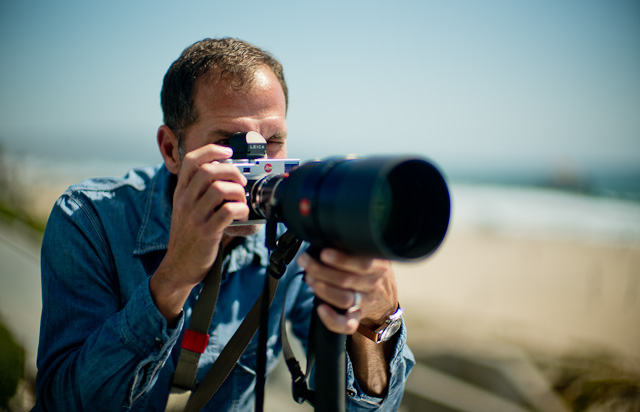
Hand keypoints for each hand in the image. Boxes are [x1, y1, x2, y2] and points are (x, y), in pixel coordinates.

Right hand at [150, 144, 248, 322]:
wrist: (178, 267)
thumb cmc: (188, 237)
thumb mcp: (185, 210)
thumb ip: (199, 192)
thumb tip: (227, 175)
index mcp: (180, 192)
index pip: (192, 160)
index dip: (212, 150)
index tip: (228, 152)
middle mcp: (185, 201)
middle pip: (209, 171)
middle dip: (232, 171)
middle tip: (241, 181)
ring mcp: (194, 217)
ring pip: (219, 189)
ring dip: (238, 191)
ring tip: (242, 200)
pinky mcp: (206, 232)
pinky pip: (227, 211)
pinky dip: (240, 209)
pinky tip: (242, 214)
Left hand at [298, 249, 397, 334]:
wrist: (386, 301)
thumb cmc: (375, 273)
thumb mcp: (376, 256)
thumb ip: (360, 249)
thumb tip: (330, 237)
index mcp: (379, 266)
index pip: (363, 263)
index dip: (342, 259)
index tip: (323, 253)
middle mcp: (373, 284)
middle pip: (346, 280)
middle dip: (320, 270)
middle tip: (305, 261)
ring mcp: (366, 302)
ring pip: (343, 298)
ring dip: (322, 288)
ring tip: (309, 279)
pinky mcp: (358, 316)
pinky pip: (346, 323)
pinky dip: (332, 319)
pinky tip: (321, 309)